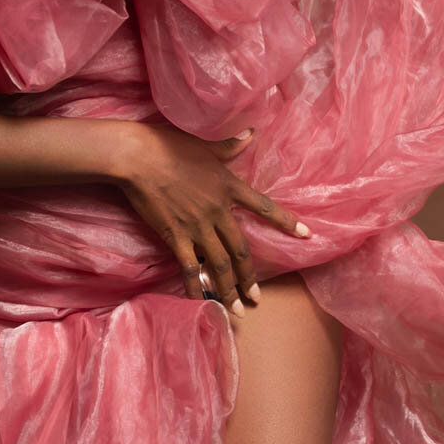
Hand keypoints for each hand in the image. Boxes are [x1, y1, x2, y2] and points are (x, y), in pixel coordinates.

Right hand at [111, 122, 309, 311]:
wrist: (137, 157)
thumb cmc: (168, 145)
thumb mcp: (205, 143)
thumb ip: (230, 145)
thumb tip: (250, 133)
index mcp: (228, 187)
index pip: (264, 208)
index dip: (286, 222)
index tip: (306, 235)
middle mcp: (218, 211)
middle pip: (240, 249)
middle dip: (250, 276)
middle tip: (257, 297)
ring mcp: (197, 226)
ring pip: (219, 264)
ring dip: (229, 289)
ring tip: (237, 310)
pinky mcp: (175, 236)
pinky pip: (189, 268)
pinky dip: (197, 287)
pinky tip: (202, 303)